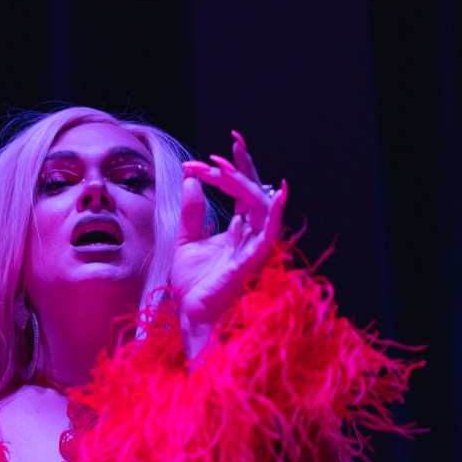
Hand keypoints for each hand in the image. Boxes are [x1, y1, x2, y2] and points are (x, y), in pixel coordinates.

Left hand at [172, 130, 286, 358]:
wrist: (192, 314)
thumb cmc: (193, 284)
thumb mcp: (186, 239)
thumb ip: (192, 212)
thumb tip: (190, 181)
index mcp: (239, 229)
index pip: (242, 191)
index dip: (234, 169)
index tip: (211, 154)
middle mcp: (251, 234)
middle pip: (253, 191)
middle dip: (241, 167)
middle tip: (227, 147)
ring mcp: (255, 245)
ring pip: (259, 204)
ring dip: (243, 183)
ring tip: (223, 167)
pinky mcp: (255, 258)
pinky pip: (270, 232)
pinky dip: (274, 212)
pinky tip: (274, 193)